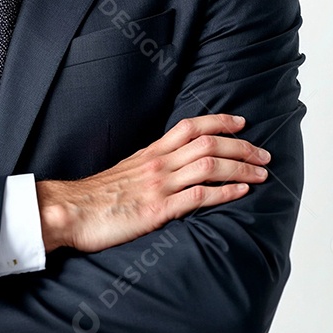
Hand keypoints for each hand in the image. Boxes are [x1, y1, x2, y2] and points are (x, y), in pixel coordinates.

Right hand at [37, 113, 270, 253]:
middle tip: (264, 154)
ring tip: (262, 173)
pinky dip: (225, 192)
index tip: (242, 122)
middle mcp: (158, 163)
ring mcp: (159, 185)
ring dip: (241, 167)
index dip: (219, 121)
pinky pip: (199, 196)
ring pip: (209, 165)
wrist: (69, 211)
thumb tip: (169, 169)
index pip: (190, 126)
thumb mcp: (124, 174)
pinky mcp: (158, 209)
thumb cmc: (94, 198)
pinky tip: (241, 193)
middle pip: (208, 143)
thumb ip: (147, 168)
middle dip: (241, 146)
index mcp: (150, 153)